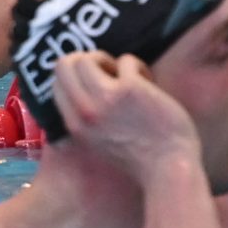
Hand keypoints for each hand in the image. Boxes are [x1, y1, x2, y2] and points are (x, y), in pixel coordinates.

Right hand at [51, 52, 201, 183]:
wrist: (169, 170)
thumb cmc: (141, 158)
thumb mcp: (98, 142)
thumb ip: (86, 120)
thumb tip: (85, 89)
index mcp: (75, 125)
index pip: (58, 83)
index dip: (77, 75)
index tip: (98, 83)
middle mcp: (84, 111)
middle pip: (64, 64)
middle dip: (87, 61)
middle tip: (109, 74)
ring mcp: (105, 99)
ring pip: (88, 58)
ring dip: (110, 61)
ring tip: (128, 77)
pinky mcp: (131, 89)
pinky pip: (126, 60)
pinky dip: (138, 66)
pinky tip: (149, 83)